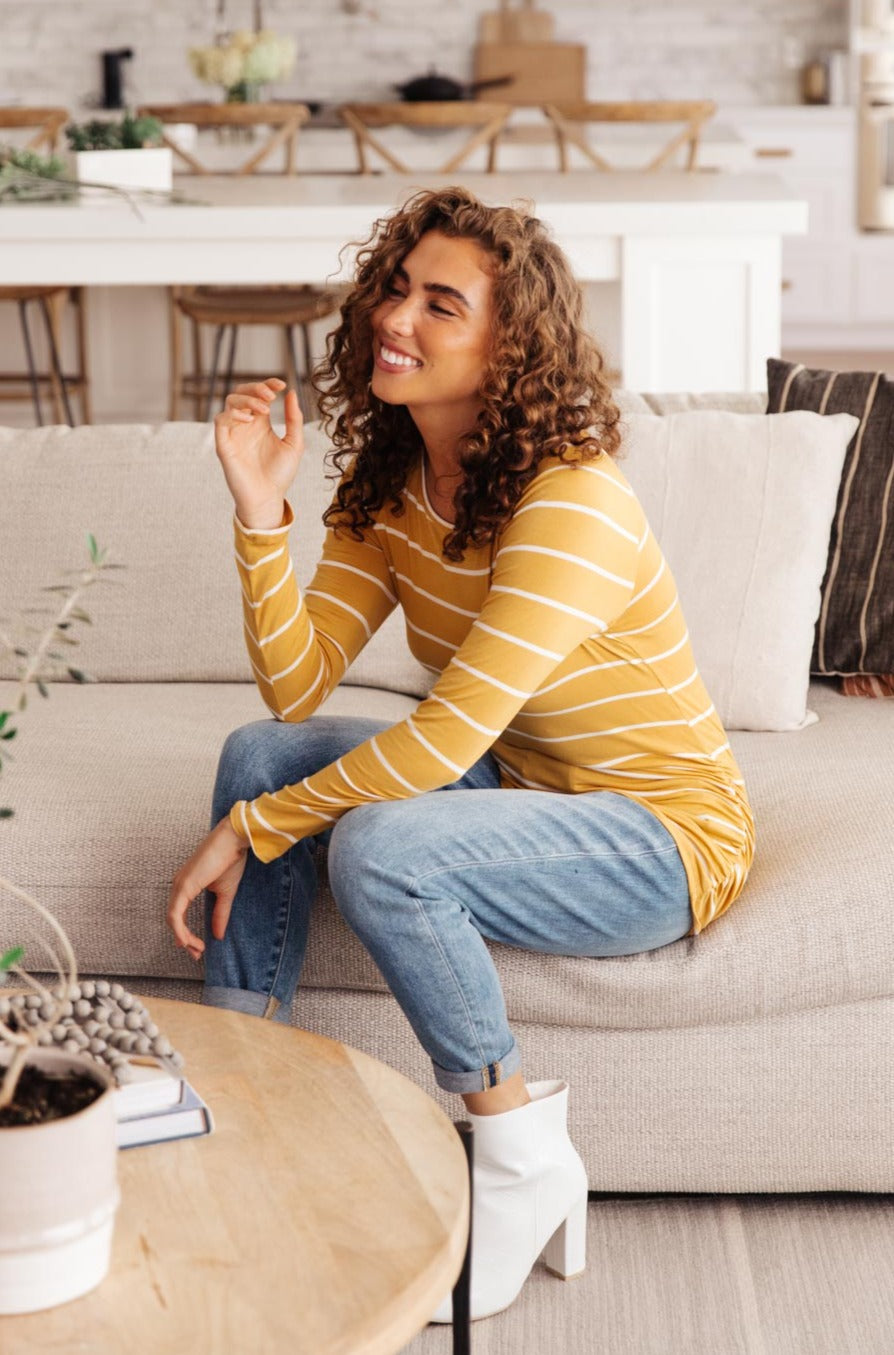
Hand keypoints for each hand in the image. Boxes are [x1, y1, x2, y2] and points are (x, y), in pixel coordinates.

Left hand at [166, 818, 248, 960]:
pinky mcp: (183, 886)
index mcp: (186, 885)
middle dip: (184, 939)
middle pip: (173, 919)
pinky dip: (180, 930)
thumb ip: (220, 914)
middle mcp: (178, 885)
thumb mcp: (225, 893)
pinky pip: (175, 915)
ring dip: (183, 938)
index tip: (196, 947)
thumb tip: (218, 935)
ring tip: (196, 949)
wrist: (234, 840)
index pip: (179, 914)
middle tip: (196, 954)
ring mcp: (179, 885)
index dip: (185, 933)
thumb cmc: (230, 860)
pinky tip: (190, 940)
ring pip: (172, 919)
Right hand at [214, 377, 304, 528]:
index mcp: (260, 423)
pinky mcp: (224, 444)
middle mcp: (245, 425)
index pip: (258, 395)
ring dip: (247, 400)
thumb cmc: (280, 474)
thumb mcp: (293, 443)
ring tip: (264, 409)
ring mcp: (233, 433)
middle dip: (255, 388)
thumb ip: (293, 419)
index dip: (267, 384)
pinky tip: (248, 419)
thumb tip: (292, 394)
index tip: (282, 384)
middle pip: (241, 393)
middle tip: (271, 395)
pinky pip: (221, 421)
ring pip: (230, 402)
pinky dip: (233, 414)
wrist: (268, 498)